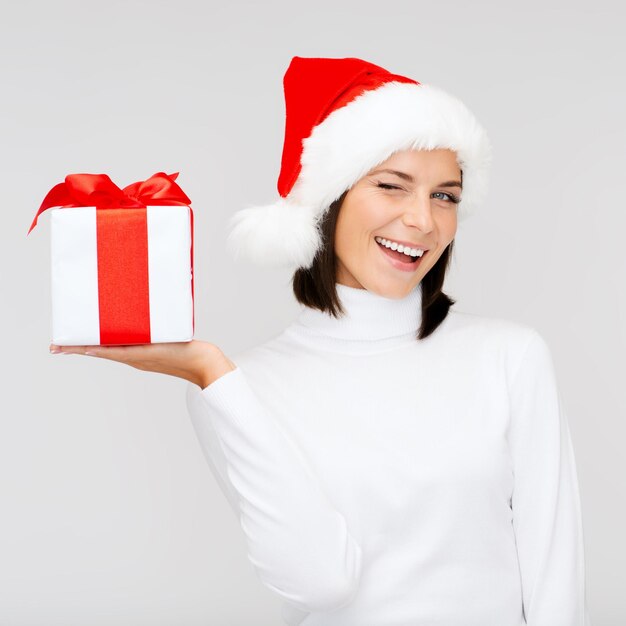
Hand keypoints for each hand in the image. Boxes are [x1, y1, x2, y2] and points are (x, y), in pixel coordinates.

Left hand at [48, 340, 235, 388]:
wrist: (208, 365)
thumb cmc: (186, 356)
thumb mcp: (154, 350)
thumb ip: (129, 350)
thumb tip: (100, 348)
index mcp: (132, 356)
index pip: (96, 351)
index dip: (75, 348)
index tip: (56, 347)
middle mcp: (135, 356)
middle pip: (101, 349)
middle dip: (81, 345)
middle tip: (62, 342)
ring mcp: (145, 354)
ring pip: (114, 346)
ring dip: (98, 341)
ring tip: (87, 334)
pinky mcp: (156, 350)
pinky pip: (131, 343)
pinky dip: (119, 338)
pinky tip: (121, 330)